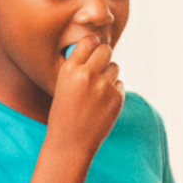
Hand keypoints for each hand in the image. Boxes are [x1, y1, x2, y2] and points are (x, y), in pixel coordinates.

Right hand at [49, 36, 124, 155]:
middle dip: (104, 55)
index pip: (88, 41)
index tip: (91, 50)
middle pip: (106, 50)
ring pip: (114, 67)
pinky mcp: (117, 98)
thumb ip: (80, 67)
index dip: (92, 44)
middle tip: (99, 66)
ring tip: (96, 90)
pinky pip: (119, 84)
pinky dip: (113, 90)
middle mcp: (87, 74)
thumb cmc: (64, 111)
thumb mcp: (63, 84)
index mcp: (69, 69)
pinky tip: (101, 103)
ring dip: (109, 74)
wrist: (70, 141)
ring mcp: (104, 86)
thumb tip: (100, 48)